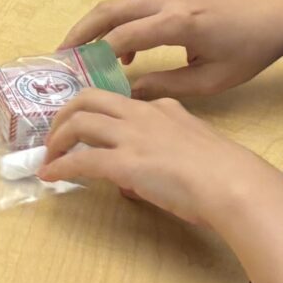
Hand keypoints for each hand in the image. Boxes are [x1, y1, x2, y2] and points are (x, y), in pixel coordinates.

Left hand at [40, 91, 277, 227]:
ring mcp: (131, 136)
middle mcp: (142, 114)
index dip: (95, 111)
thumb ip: (166, 149)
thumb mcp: (193, 146)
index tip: (83, 124)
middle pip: (88, 99)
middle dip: (65, 114)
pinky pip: (81, 160)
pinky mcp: (125, 163)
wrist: (233, 183)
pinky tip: (50, 175)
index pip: (118, 100)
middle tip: (55, 135)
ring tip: (49, 155)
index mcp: (161, 108)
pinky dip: (60, 166)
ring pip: (79, 122)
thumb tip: (139, 173)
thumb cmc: (223, 172)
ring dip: (57, 138)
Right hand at [62, 0, 282, 99]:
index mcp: (177, 22)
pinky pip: (133, 6)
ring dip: (94, 27)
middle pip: (109, 11)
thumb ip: (167, 86)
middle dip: (80, 34)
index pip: (122, 38)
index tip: (80, 82)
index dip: (97, 60)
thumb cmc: (250, 49)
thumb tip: (129, 96)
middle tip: (59, 59)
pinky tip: (120, 53)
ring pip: (118, 5)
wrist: (277, 13)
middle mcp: (166, 1)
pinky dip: (116, 23)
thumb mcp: (212, 79)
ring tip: (78, 55)